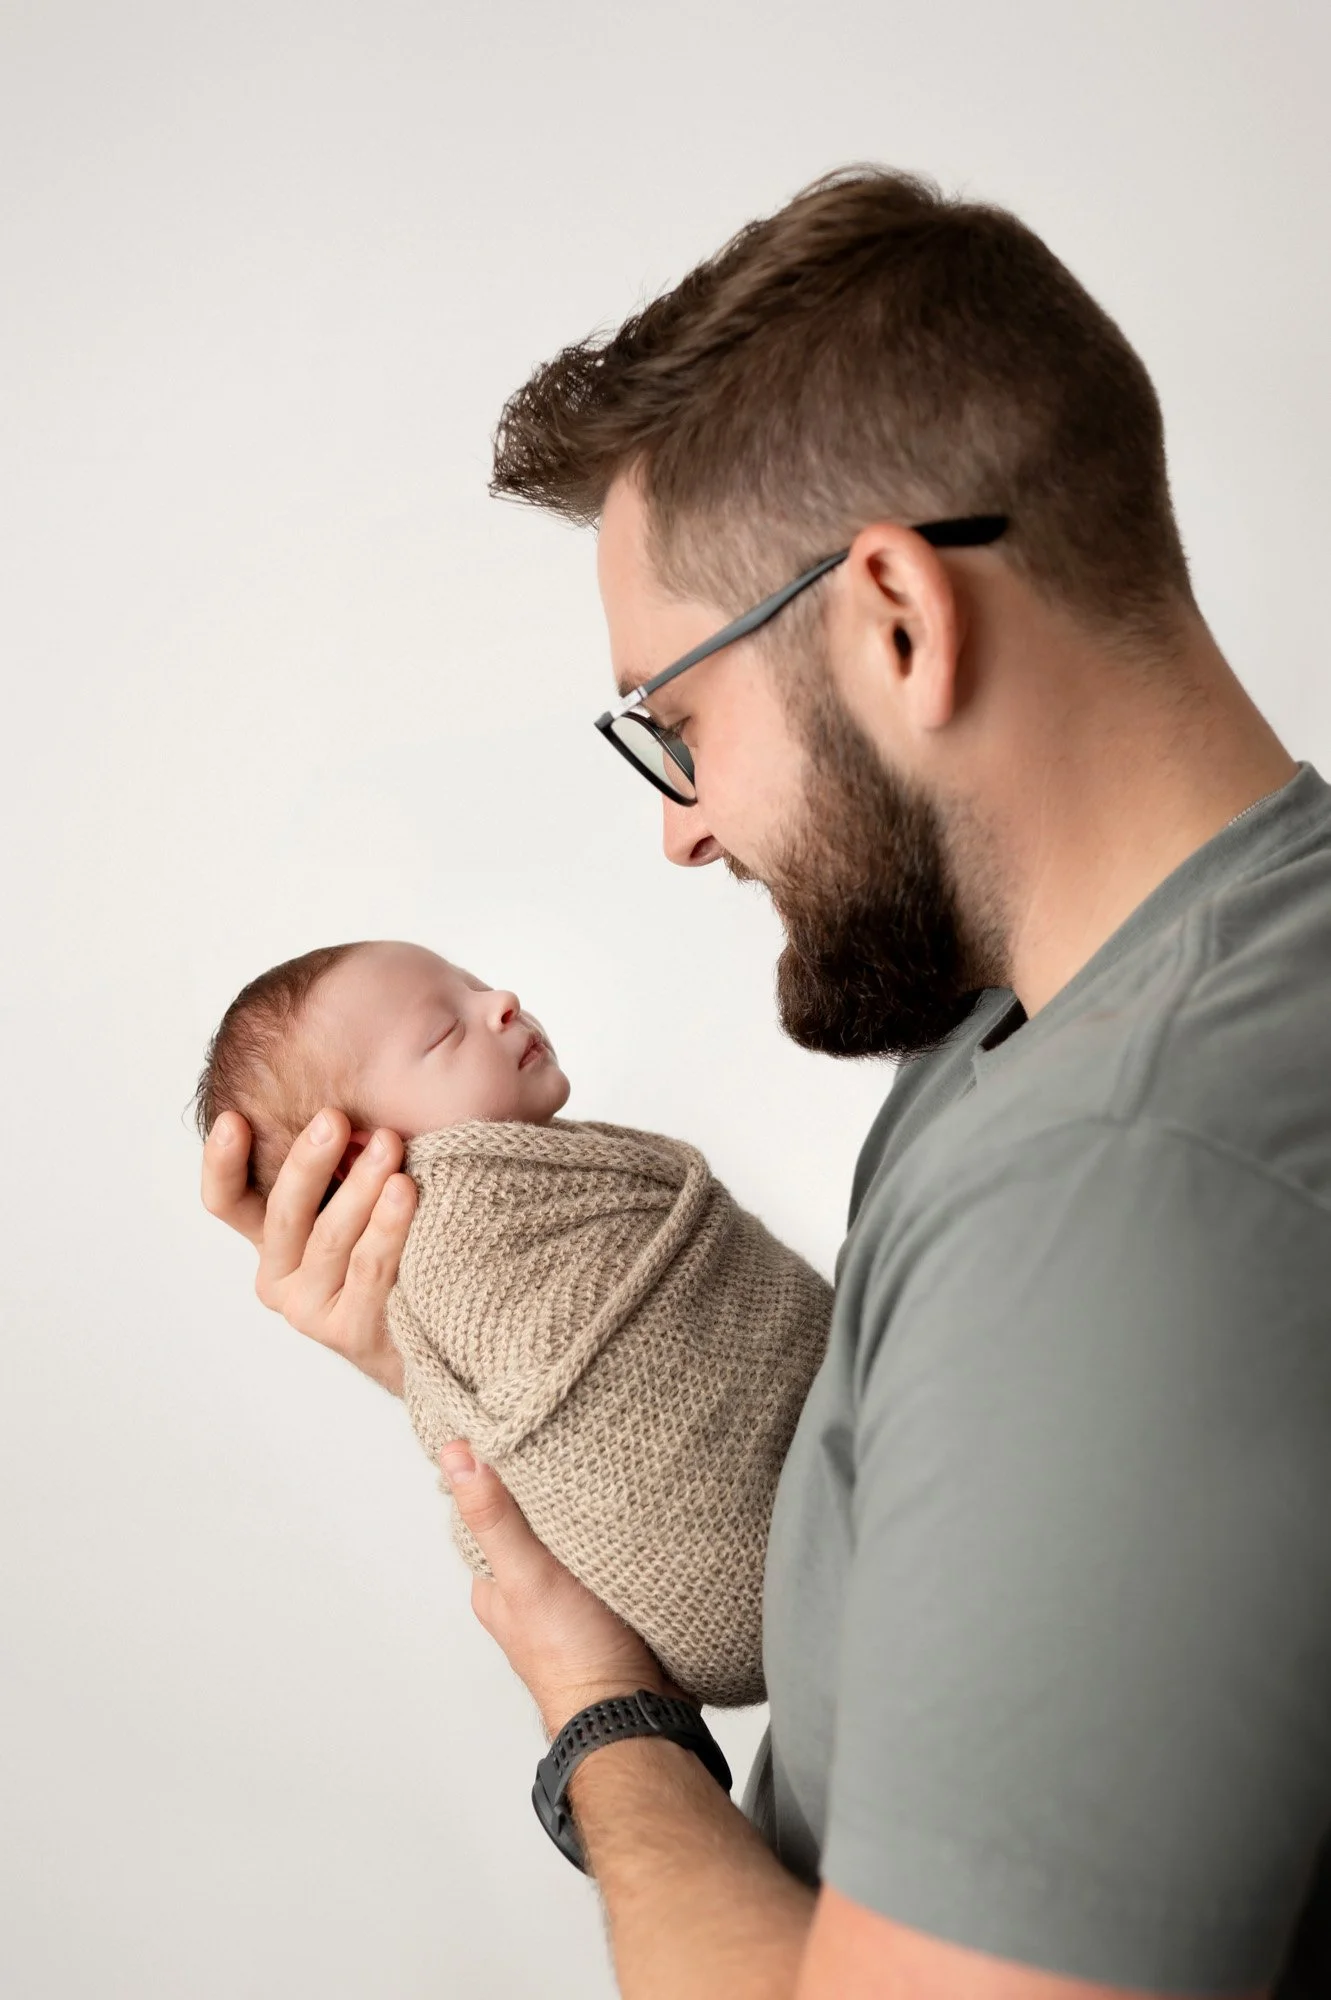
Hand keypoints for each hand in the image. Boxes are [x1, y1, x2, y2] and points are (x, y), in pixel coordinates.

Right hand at [201, 1107, 416, 1395]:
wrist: (432, 1334)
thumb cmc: (393, 1251)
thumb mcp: (356, 1201)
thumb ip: (342, 1164)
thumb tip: (351, 1106)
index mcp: (272, 1238)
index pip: (228, 1201)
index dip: (222, 1163)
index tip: (234, 1119)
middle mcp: (279, 1275)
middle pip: (283, 1213)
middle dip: (308, 1161)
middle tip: (334, 1118)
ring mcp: (309, 1307)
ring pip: (330, 1237)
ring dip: (360, 1187)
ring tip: (389, 1145)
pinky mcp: (346, 1331)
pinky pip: (368, 1269)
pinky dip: (388, 1227)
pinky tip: (407, 1193)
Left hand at [440, 1443, 688, 1737]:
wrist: (636, 1711)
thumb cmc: (574, 1656)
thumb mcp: (528, 1576)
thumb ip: (495, 1517)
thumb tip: (456, 1455)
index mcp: (496, 1582)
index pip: (490, 1509)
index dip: (504, 1471)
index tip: (523, 1432)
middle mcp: (529, 1589)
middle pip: (535, 1520)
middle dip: (555, 1491)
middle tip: (580, 1452)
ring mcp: (571, 1597)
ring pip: (575, 1536)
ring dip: (592, 1514)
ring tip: (612, 1480)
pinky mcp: (612, 1602)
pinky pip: (611, 1555)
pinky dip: (619, 1538)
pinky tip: (634, 1519)